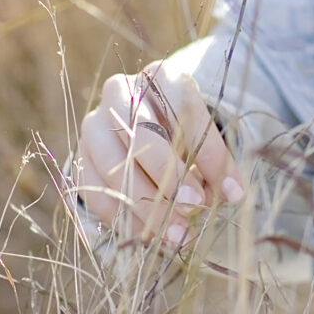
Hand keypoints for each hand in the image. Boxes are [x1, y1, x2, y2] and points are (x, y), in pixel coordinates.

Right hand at [75, 63, 243, 244]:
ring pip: (114, 166)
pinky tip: (149, 236)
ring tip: (176, 234)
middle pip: (141, 135)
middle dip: (169, 177)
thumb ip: (217, 161)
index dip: (207, 154)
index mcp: (161, 77)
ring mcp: (95, 124)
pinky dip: (122, 217)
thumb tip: (233, 193)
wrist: (142, 126)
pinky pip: (94, 190)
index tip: (225, 192)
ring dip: (146, 206)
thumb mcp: (205, 136)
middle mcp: (121, 92)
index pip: (186, 111)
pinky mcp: (80, 155)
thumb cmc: (183, 131)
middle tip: (193, 207)